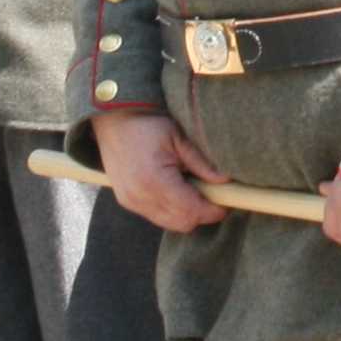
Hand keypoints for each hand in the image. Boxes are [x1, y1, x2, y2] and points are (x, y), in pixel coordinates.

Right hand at [89, 108, 227, 233]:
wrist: (113, 117)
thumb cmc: (147, 123)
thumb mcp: (179, 138)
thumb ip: (202, 163)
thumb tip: (225, 182)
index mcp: (154, 181)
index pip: (191, 211)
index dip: (213, 210)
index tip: (227, 201)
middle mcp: (139, 197)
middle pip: (182, 223)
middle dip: (202, 213)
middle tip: (214, 195)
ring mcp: (130, 200)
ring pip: (169, 222)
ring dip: (186, 212)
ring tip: (195, 189)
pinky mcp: (126, 200)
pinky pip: (155, 215)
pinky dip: (171, 209)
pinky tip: (177, 189)